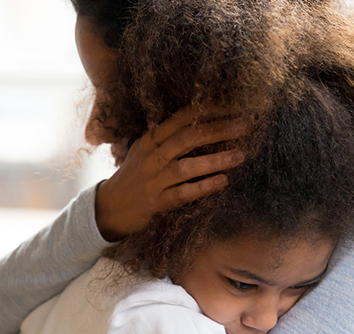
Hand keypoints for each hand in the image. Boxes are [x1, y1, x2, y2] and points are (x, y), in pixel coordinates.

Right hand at [94, 106, 247, 240]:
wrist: (109, 208)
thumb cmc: (134, 176)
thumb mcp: (146, 151)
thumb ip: (168, 138)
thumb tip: (203, 122)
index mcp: (150, 139)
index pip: (181, 118)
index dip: (208, 110)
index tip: (232, 106)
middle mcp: (151, 156)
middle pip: (187, 138)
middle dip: (218, 130)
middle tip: (244, 126)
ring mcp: (153, 180)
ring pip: (186, 166)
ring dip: (216, 159)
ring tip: (241, 155)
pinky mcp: (156, 203)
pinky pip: (183, 193)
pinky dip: (204, 187)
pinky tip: (223, 181)